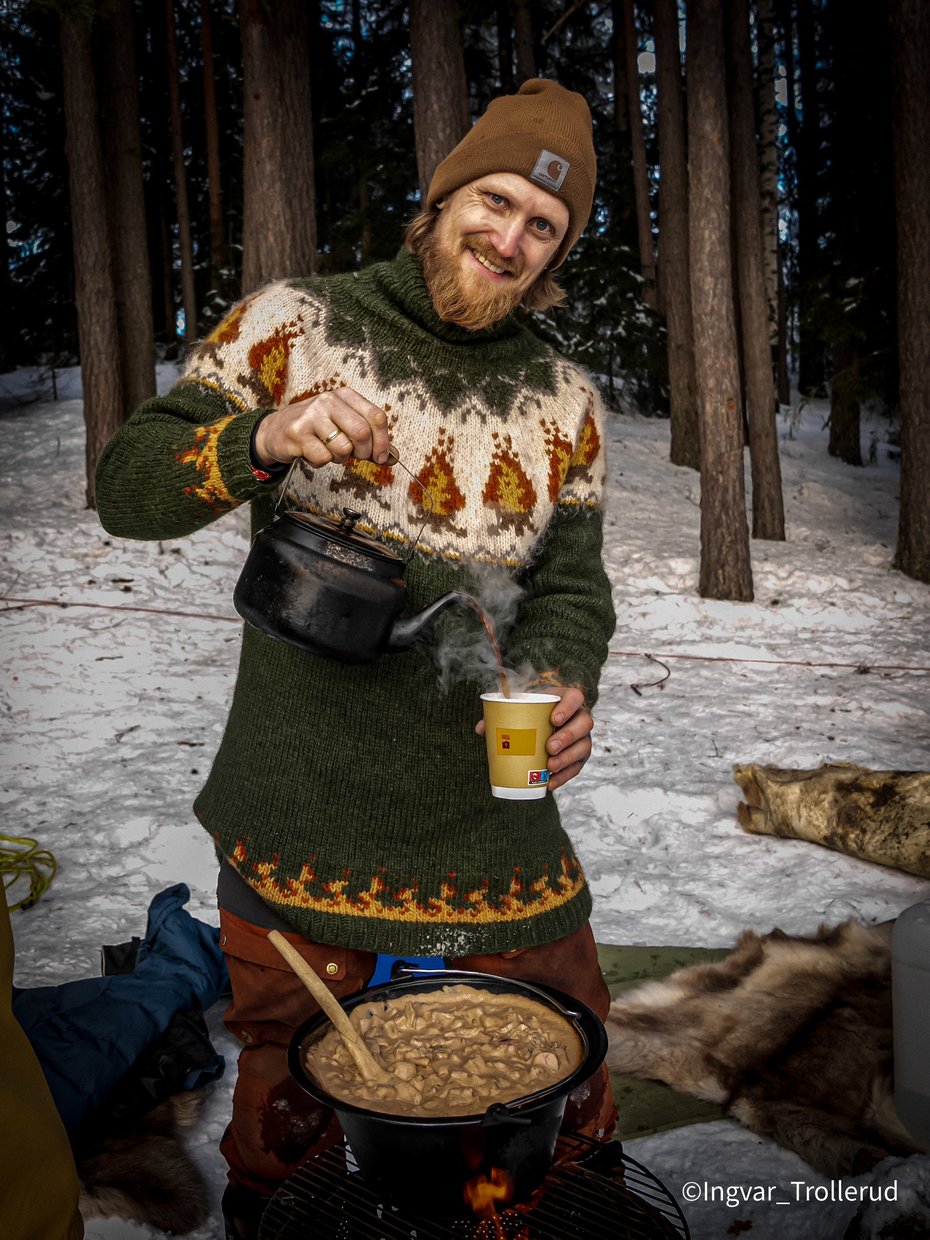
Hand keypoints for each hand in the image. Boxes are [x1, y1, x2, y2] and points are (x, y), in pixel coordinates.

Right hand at [253, 386, 390, 468]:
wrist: (276, 430)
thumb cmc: (316, 429)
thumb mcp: (344, 426)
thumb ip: (369, 440)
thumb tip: (393, 458)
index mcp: (345, 396)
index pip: (376, 417)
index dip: (383, 441)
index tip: (381, 457)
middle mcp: (329, 401)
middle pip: (362, 432)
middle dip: (363, 453)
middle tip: (355, 457)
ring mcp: (312, 416)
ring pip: (343, 448)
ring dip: (340, 458)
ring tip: (328, 451)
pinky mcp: (298, 433)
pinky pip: (323, 458)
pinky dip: (321, 462)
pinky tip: (312, 452)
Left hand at [474, 684, 592, 791]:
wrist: (544, 725)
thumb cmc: (531, 714)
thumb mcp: (520, 709)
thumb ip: (501, 715)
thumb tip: (481, 728)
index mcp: (566, 699)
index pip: (576, 697)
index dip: (568, 707)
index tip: (553, 718)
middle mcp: (580, 718)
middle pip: (584, 724)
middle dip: (568, 736)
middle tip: (549, 747)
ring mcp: (582, 738)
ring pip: (583, 747)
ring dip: (568, 758)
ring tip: (550, 767)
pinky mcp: (580, 757)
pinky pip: (577, 767)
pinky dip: (564, 777)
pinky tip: (551, 784)